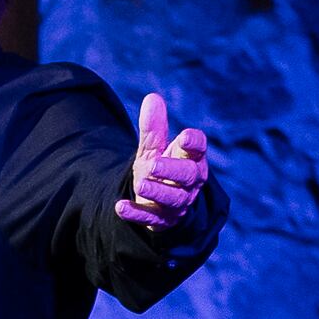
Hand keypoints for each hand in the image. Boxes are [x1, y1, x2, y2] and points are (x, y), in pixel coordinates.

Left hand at [115, 94, 212, 230]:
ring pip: (173, 199)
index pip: (199, 150)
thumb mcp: (155, 148)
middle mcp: (189, 182)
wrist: (157, 202)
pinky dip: (136, 213)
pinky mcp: (161, 220)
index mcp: (191, 159)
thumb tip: (152, 98)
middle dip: (172, 170)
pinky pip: (150, 218)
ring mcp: (176, 203)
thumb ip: (154, 128)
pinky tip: (120, 207)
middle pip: (188, 175)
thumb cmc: (162, 169)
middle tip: (153, 164)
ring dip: (157, 192)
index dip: (195, 144)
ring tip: (139, 183)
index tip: (184, 138)